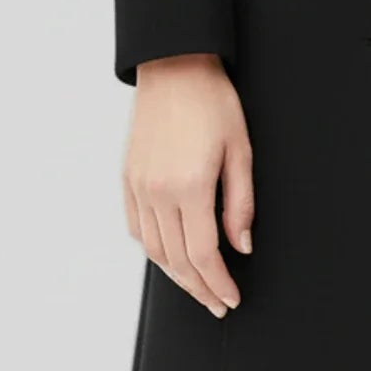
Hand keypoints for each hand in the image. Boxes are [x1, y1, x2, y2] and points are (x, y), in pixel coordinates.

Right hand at [123, 54, 254, 317]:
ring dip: (176, 275)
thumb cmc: (212, 101)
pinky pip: (137, 228)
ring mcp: (138, 186)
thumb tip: (242, 246)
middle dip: (199, 289)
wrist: (174, 67)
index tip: (231, 298)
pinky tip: (169, 256)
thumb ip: (241, 203)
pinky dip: (153, 250)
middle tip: (217, 303)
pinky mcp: (128, 178)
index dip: (218, 283)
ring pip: (154, 250)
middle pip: (177, 260)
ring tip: (197, 287)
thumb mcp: (240, 150)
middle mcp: (158, 191)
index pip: (204, 254)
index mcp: (190, 186)